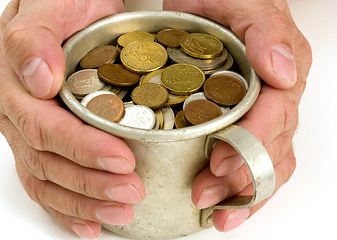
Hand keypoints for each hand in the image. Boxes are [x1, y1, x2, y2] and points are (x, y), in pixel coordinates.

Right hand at [0, 0, 145, 237]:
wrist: (65, 12)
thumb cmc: (63, 7)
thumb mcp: (50, 7)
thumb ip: (34, 37)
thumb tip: (38, 79)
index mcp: (10, 81)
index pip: (45, 128)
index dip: (83, 148)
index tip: (122, 159)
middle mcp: (12, 112)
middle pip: (47, 161)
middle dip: (91, 183)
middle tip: (131, 192)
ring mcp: (22, 132)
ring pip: (46, 179)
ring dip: (83, 202)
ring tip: (119, 212)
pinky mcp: (37, 143)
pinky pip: (44, 183)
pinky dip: (66, 208)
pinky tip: (89, 224)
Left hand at [164, 0, 311, 231]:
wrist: (208, 2)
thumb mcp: (244, 3)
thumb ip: (265, 31)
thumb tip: (283, 72)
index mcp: (283, 70)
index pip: (275, 116)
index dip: (249, 143)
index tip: (219, 162)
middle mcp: (279, 96)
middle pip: (271, 147)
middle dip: (241, 177)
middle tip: (206, 195)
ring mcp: (263, 112)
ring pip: (268, 162)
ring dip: (244, 193)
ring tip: (218, 214)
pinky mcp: (244, 121)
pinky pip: (256, 159)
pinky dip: (243, 187)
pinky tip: (226, 204)